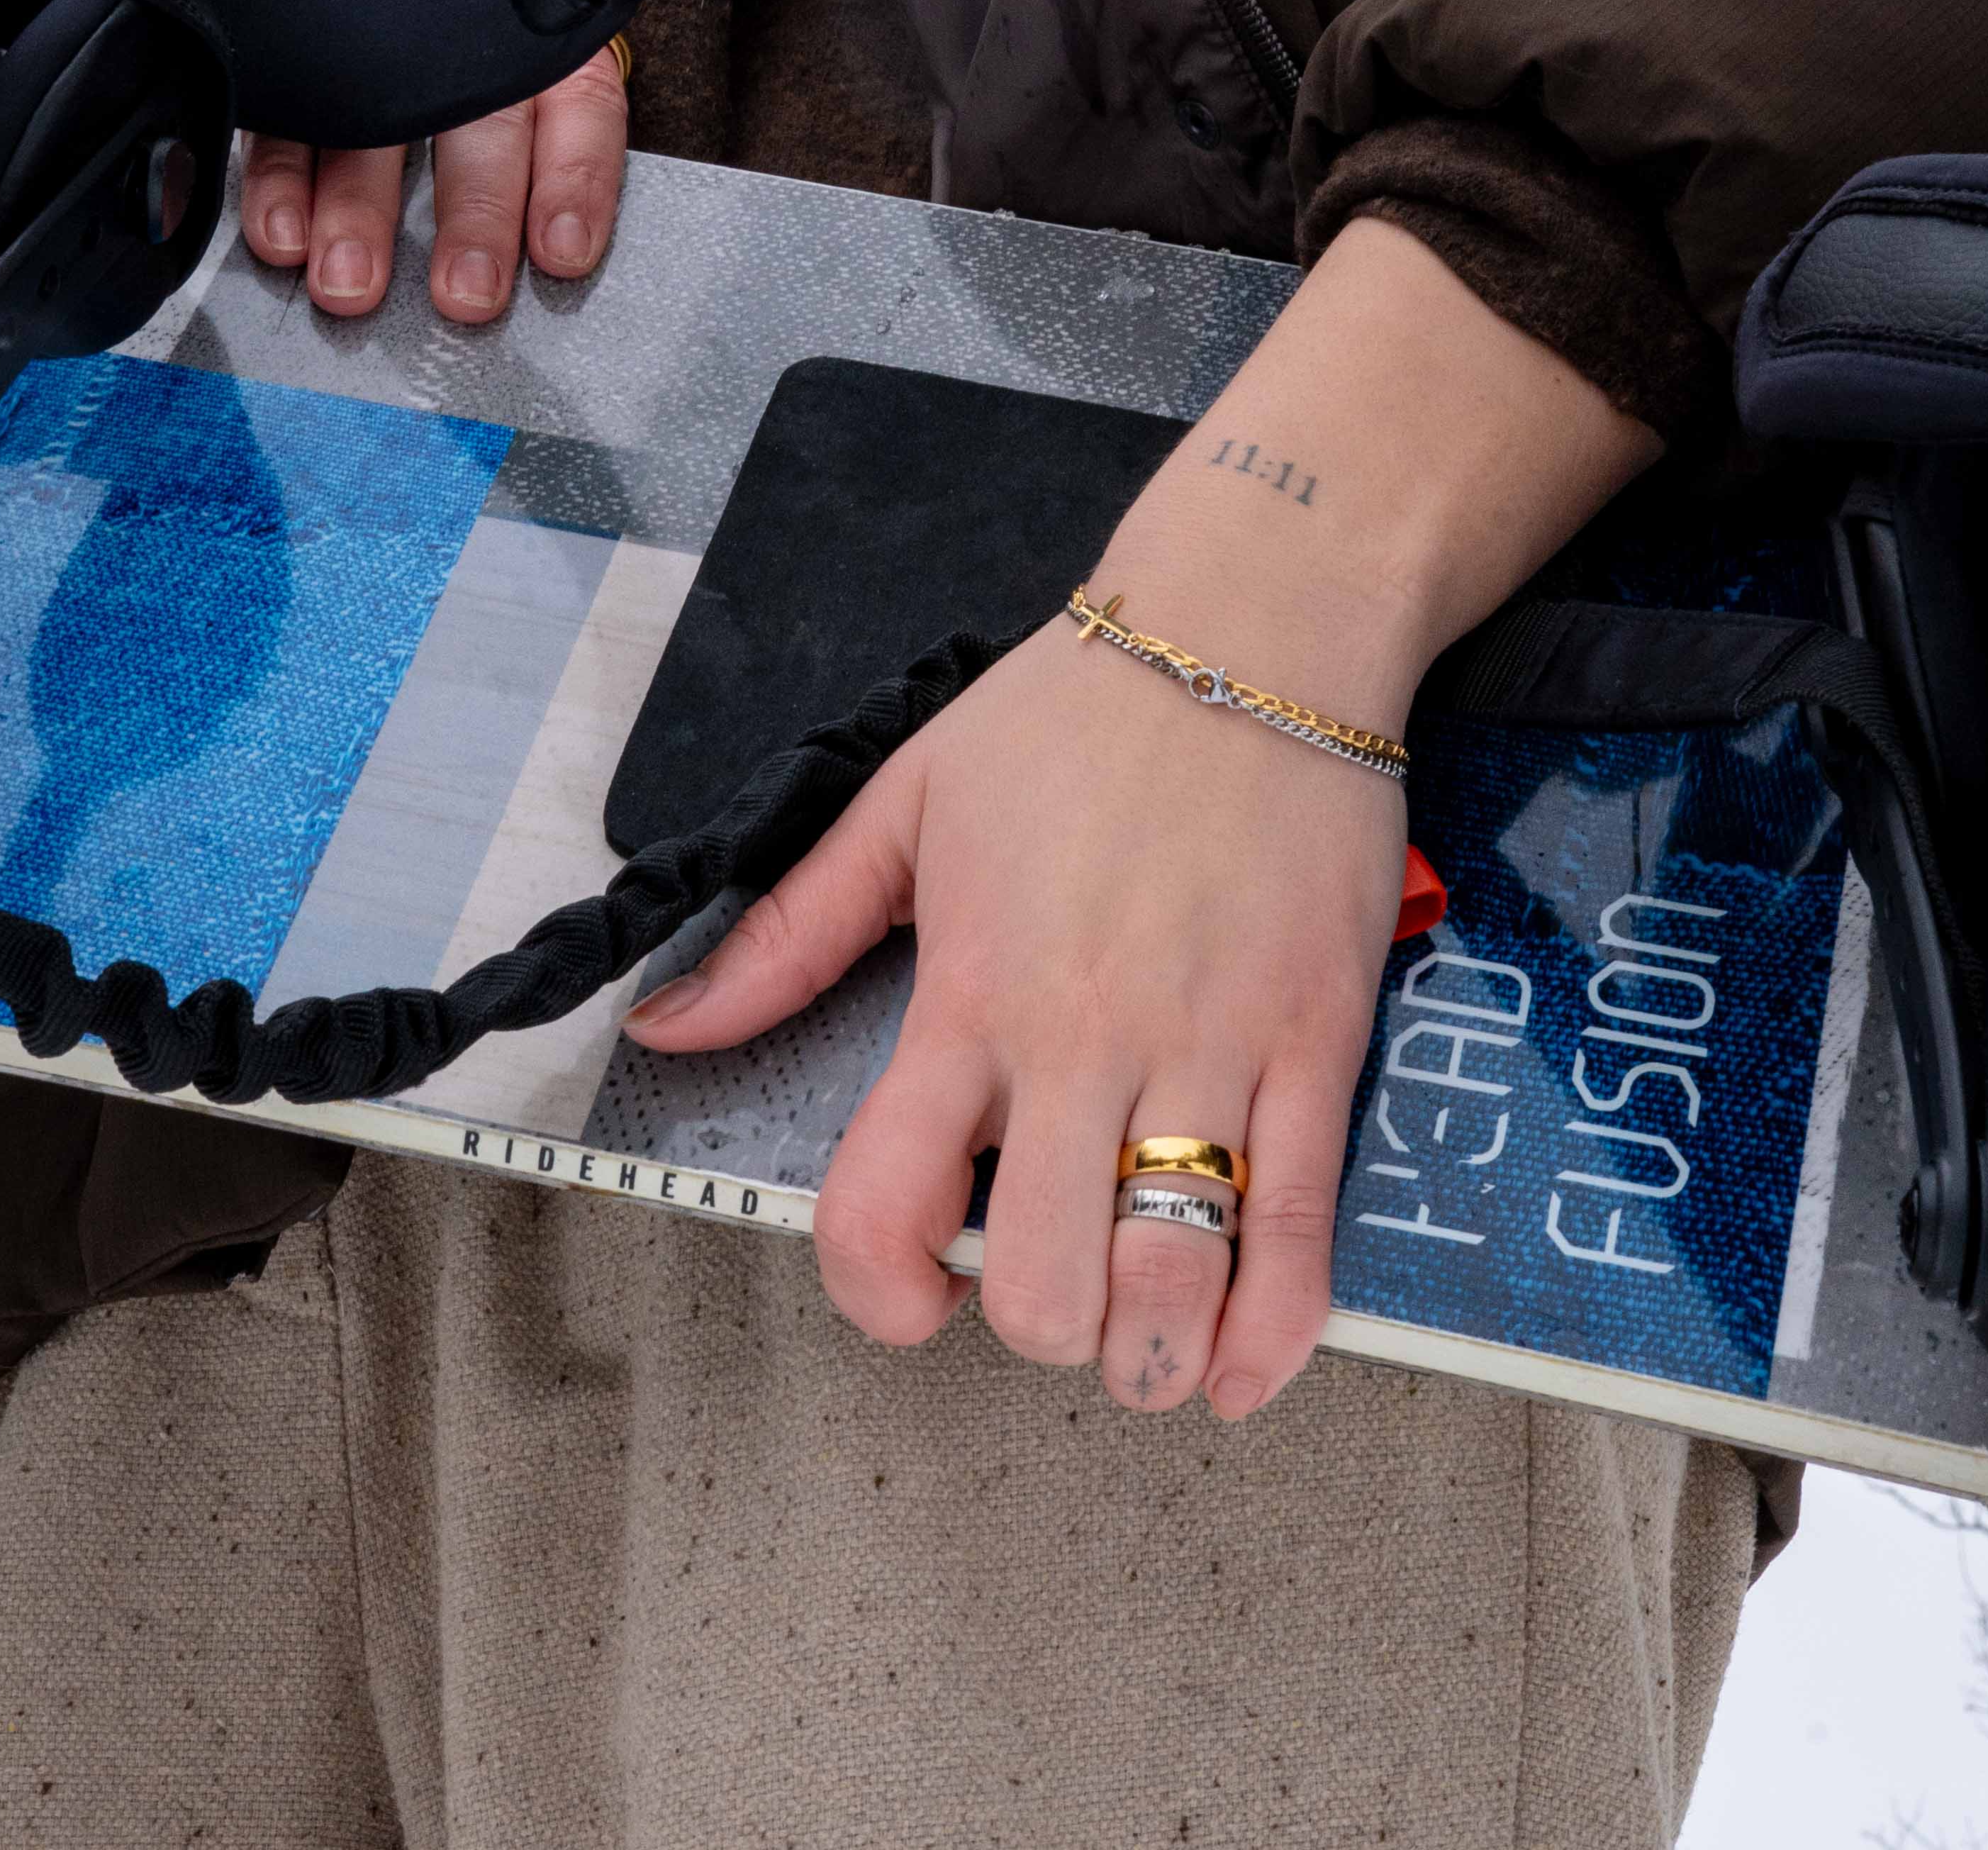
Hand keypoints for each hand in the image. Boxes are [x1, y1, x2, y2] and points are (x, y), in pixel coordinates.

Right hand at [212, 0, 628, 321]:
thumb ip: (543, 157)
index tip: (564, 253)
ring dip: (360, 212)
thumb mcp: (521, 81)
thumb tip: (561, 252)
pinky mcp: (296, 47)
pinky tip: (284, 238)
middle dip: (475, 215)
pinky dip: (281, 183)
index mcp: (539, 42)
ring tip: (353, 284)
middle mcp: (464, 35)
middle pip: (480, 125)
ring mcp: (374, 37)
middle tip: (465, 292)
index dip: (574, 178)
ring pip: (374, 126)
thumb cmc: (464, 54)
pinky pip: (286, 119)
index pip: (579, 102)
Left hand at [627, 220, 1664, 1415]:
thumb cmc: (1075, 712)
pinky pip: (1302, 1235)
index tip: (908, 1292)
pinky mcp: (1319, 1044)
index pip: (883, 1203)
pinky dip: (1272, 1335)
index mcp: (971, 991)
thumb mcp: (904, 801)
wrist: (1254, 628)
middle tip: (1042, 1283)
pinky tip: (1239, 1358)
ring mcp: (1213, 1048)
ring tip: (1138, 1332)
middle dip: (1033, 1323)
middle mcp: (1085, 1040)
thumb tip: (668, 1028)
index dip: (877, 1291)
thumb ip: (789, 933)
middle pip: (1042, 1283)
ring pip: (1173, 1284)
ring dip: (1147, 1353)